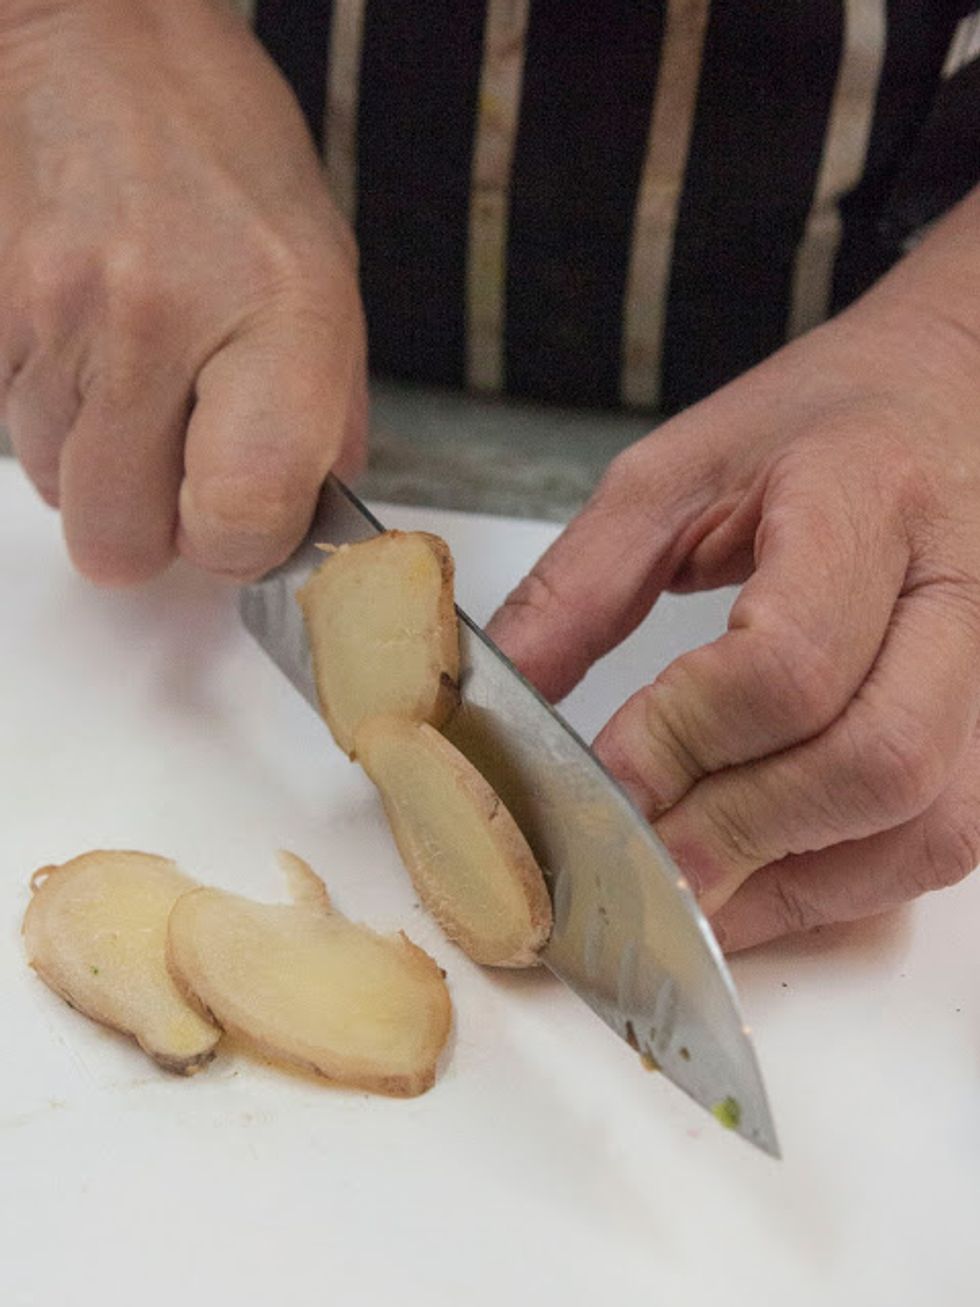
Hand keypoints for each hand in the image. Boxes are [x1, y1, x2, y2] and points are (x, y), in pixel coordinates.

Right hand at [0, 0, 364, 582]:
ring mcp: (58, 318)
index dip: (241, 547)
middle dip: (159, 528)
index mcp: (279, 316)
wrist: (99, 39)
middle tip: (188, 470)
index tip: (249, 523)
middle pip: (123, 540)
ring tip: (143, 384)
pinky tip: (97, 356)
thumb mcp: (327, 278)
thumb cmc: (228, 153)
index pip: (239, 519)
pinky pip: (16, 434)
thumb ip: (326, 414)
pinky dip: (61, 423)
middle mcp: (159, 321)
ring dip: (106, 470)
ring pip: (61, 493)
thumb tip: (305, 514)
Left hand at [489, 192, 979, 950]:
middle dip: (734, 834)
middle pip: (873, 761)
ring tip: (683, 896)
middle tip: (632, 863)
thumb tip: (495, 700)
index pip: (787, 661)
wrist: (953, 391)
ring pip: (923, 823)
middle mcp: (963, 592)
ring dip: (791, 882)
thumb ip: (581, 586)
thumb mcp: (676, 474)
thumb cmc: (815, 423)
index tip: (597, 783)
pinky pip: (940, 841)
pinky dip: (841, 886)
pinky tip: (756, 881)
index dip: (681, 741)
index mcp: (866, 501)